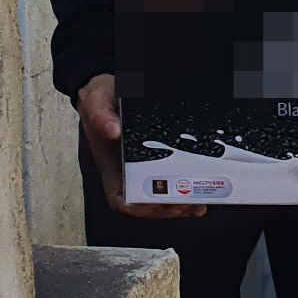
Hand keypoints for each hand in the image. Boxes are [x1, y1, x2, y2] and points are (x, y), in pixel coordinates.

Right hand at [79, 73, 202, 219]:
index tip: (160, 205)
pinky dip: (186, 182)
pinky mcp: (157, 154)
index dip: (139, 208)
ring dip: (181, 201)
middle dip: (168, 208)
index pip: (120, 199)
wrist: (108, 88)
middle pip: (146, 203)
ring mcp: (142, 164)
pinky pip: (171, 174)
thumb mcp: (95, 101)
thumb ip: (100, 116)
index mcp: (110, 165)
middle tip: (191, 205)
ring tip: (200, 202)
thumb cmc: (98, 98)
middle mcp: (126, 169)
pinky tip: (202, 181)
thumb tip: (113, 131)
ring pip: (161, 193)